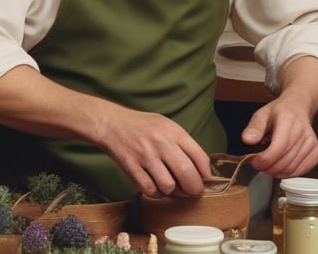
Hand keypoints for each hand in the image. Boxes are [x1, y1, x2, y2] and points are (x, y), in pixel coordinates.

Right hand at [93, 108, 212, 197]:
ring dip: (171, 191)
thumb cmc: (141, 126)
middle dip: (194, 188)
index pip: (200, 157)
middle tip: (193, 192)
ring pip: (169, 186)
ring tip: (169, 186)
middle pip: (187, 174)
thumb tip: (201, 168)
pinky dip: (155, 194)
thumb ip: (184, 144)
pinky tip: (155, 187)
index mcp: (174, 132)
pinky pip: (150, 190)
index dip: (206, 174)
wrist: (111, 123)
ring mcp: (146, 156)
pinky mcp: (132, 167)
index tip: (205, 181)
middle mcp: (162, 143)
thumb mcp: (167, 126)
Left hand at [240, 56, 317, 177]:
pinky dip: (287, 173)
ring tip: (268, 164)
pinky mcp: (316, 154)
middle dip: (267, 168)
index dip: (263, 160)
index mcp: (289, 121)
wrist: (298, 109)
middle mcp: (304, 133)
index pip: (278, 149)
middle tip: (258, 163)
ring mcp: (312, 144)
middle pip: (283, 162)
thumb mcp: (262, 115)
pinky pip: (299, 172)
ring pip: (291, 170)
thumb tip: (247, 140)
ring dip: (275, 172)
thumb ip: (254, 128)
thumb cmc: (279, 112)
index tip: (254, 160)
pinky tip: (279, 165)